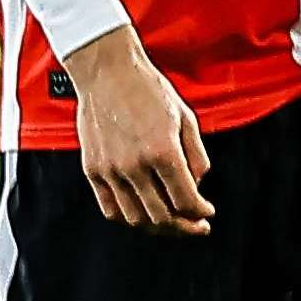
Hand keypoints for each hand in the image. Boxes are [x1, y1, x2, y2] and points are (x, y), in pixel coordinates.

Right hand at [61, 28, 212, 234]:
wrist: (107, 73)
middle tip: (196, 226)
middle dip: (184, 226)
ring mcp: (110, 170)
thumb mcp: (187, 118)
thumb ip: (196, 156)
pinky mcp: (92, 170)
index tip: (207, 213)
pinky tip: (143, 214)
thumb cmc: (150, 91)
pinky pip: (110, 208)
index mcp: (163, 152)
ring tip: (171, 223)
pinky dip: (128, 218)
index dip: (200, 212)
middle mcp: (134, 166)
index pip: (186, 200)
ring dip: (157, 226)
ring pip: (135, 218)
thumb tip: (198, 185)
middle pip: (161, 216)